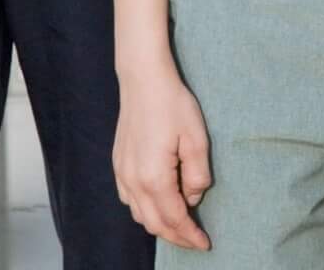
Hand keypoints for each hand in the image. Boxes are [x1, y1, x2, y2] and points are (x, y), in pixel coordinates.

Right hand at [112, 67, 211, 249]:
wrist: (143, 79)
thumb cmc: (172, 103)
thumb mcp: (196, 137)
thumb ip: (198, 174)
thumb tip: (193, 197)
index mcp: (154, 178)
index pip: (174, 219)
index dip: (190, 235)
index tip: (205, 244)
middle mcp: (133, 182)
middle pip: (155, 224)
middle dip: (176, 237)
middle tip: (195, 240)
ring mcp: (122, 174)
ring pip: (140, 215)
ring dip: (160, 225)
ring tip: (180, 224)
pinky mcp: (118, 164)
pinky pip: (130, 200)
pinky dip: (145, 210)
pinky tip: (158, 203)